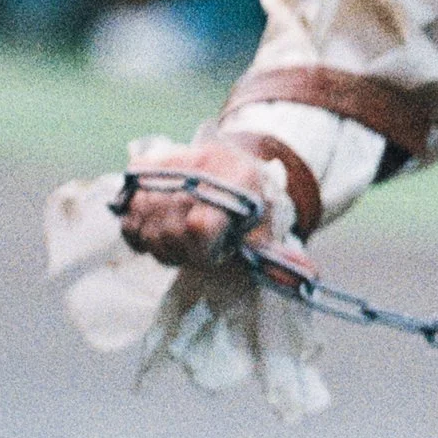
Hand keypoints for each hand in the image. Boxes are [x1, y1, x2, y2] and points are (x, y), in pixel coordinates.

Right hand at [114, 131, 307, 277]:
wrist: (233, 161)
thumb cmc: (251, 200)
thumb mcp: (268, 225)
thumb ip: (280, 255)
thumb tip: (309, 276)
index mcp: (231, 177)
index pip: (198, 226)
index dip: (203, 251)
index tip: (216, 252)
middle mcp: (193, 166)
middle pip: (168, 234)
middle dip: (184, 252)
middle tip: (201, 247)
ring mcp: (163, 167)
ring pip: (145, 230)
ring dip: (163, 245)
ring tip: (184, 236)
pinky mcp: (140, 172)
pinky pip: (128, 221)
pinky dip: (140, 232)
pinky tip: (161, 227)